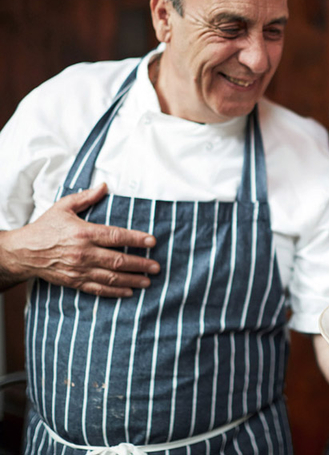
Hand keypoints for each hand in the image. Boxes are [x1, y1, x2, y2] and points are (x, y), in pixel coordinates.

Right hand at [0, 184, 159, 296]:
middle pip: (118, 260)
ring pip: (111, 277)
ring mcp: (79, 269)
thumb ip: (86, 197)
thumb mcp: (64, 207)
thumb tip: (105, 186)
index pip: (116, 236)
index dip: (136, 239)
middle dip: (140, 264)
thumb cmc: (45, 227)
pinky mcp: (74, 281)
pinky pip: (98, 289)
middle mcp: (84, 253)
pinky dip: (115, 292)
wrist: (22, 252)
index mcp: (84, 233)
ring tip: (148, 281)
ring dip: (132, 280)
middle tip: (157, 267)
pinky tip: (129, 292)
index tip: (152, 242)